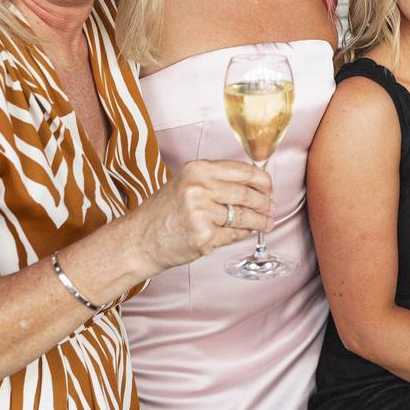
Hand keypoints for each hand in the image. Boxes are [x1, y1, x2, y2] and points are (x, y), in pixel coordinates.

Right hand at [130, 159, 274, 274]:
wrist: (138, 240)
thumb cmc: (163, 213)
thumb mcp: (186, 184)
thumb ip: (217, 181)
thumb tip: (254, 185)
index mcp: (198, 169)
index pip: (244, 171)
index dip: (263, 181)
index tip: (269, 188)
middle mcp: (199, 188)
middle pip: (248, 194)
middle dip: (266, 204)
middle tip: (272, 209)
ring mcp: (201, 213)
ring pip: (245, 217)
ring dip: (260, 222)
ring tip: (266, 223)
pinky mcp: (204, 236)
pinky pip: (234, 235)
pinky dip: (242, 235)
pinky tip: (244, 233)